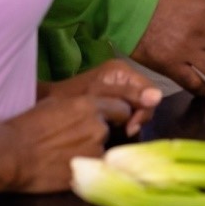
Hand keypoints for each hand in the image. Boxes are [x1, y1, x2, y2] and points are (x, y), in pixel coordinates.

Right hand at [7, 85, 146, 192]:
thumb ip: (81, 107)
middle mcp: (98, 128)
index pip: (123, 108)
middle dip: (101, 133)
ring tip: (68, 154)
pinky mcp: (88, 173)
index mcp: (91, 106)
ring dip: (92, 151)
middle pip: (112, 130)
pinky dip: (86, 167)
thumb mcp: (56, 104)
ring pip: (103, 151)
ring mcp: (95, 152)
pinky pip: (94, 168)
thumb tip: (91, 111)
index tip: (110, 120)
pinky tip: (67, 166)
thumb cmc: (27, 126)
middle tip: (79, 139)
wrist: (11, 154)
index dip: (117, 115)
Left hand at [40, 59, 162, 135]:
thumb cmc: (71, 99)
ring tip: (118, 134)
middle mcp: (124, 78)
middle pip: (145, 101)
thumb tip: (157, 96)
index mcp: (122, 71)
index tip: (130, 127)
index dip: (144, 110)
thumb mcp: (101, 96)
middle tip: (125, 133)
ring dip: (130, 124)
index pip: (149, 91)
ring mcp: (118, 91)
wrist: (47, 106)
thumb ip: (128, 95)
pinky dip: (123, 125)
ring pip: (137, 110)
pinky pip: (127, 114)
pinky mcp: (112, 103)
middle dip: (137, 118)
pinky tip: (114, 133)